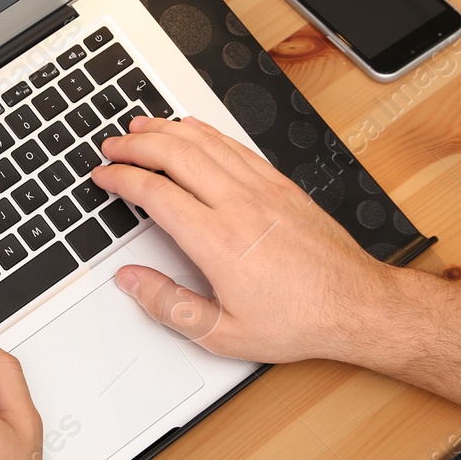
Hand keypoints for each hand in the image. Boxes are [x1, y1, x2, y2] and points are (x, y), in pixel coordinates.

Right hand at [91, 116, 398, 363]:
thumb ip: (168, 306)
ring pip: (205, 142)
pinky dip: (206, 132)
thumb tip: (131, 280)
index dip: (121, 179)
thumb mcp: (223, 334)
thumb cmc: (298, 320)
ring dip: (167, 130)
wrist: (356, 305)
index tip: (104, 177)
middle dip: (136, 144)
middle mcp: (239, 205)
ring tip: (141, 125)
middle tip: (112, 146)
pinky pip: (235, 146)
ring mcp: (263, 189)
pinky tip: (192, 129)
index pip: (156, 194)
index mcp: (218, 241)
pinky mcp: (281, 185)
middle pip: (175, 155)